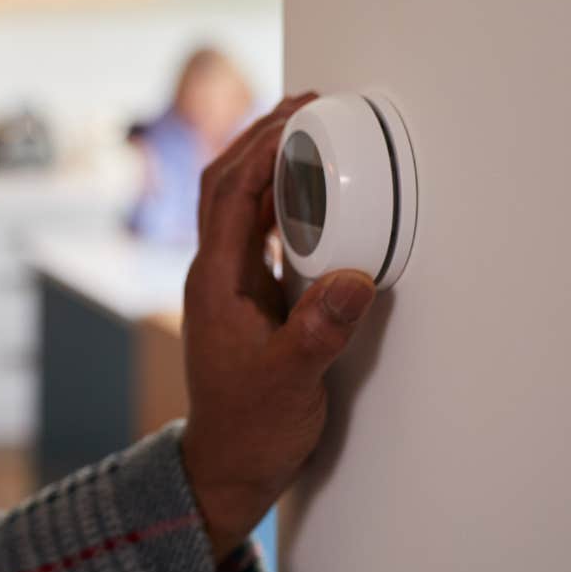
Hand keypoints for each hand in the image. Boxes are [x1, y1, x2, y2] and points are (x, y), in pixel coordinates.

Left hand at [178, 93, 378, 561]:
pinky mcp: (247, 298)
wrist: (228, 467)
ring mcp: (228, 284)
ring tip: (309, 132)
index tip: (299, 115)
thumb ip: (320, 331)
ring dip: (269, 164)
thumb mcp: (292, 381)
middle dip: (261, 138)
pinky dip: (280, 202)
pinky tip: (309, 195)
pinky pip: (259, 232)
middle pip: (227, 184)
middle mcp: (215, 273)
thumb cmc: (251, 428)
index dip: (261, 148)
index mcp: (215, 280)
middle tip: (306, 104)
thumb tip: (354, 276)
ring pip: (240, 205)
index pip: (230, 194)